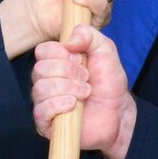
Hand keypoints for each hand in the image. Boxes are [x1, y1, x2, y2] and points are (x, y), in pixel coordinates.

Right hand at [32, 25, 136, 158]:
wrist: (118, 111)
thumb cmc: (109, 82)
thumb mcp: (105, 50)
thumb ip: (89, 35)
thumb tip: (68, 41)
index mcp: (55, 61)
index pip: (42, 50)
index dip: (61, 54)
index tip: (80, 59)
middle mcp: (46, 80)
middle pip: (40, 69)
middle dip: (68, 72)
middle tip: (86, 78)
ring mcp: (44, 101)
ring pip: (40, 89)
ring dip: (68, 89)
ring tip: (85, 93)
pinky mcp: (45, 122)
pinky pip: (41, 111)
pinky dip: (59, 105)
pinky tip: (74, 105)